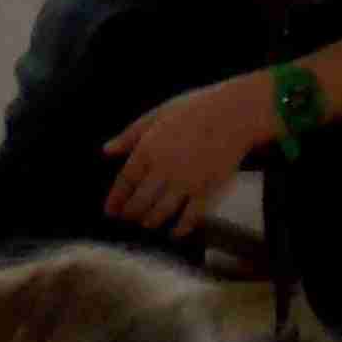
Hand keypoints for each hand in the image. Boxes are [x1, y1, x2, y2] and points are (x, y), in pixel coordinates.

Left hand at [100, 76, 278, 235]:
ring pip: (160, 213)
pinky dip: (180, 229)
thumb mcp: (158, 114)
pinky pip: (190, 218)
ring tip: (148, 223)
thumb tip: (107, 150)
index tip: (110, 211)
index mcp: (148, 149)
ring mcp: (185, 183)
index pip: (125, 182)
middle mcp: (163, 170)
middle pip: (139, 202)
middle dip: (131, 214)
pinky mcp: (207, 191)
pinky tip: (175, 232)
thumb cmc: (196, 109)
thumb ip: (130, 134)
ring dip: (150, 221)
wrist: (235, 114)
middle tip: (128, 218)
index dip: (115, 200)